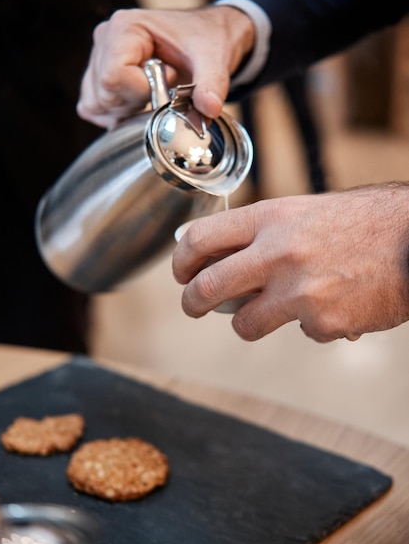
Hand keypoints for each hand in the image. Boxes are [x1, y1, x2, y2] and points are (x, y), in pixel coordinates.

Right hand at [77, 6, 254, 128]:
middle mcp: (105, 41)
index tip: (168, 81)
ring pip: (95, 105)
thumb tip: (209, 109)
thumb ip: (212, 83)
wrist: (207, 38)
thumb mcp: (214, 57)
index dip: (141, 91)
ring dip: (126, 113)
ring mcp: (99, 60)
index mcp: (125, 28)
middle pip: (104, 95)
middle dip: (136, 104)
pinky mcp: (100, 78)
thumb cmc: (205, 38)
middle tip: (164, 90)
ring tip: (153, 95)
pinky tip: (141, 104)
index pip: (113, 77)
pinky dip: (117, 116)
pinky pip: (94, 108)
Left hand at [172, 184, 408, 342]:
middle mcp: (277, 253)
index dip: (181, 261)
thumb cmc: (362, 223)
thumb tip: (213, 252)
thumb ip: (259, 232)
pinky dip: (311, 323)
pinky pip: (298, 332)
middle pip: (207, 287)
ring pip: (244, 324)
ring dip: (252, 321)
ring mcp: (298, 291)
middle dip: (192, 303)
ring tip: (276, 307)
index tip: (181, 273)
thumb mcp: (302, 211)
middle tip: (194, 306)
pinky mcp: (321, 322)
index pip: (201, 239)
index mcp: (271, 218)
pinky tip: (335, 302)